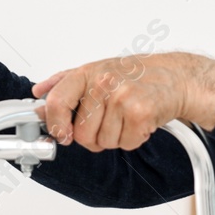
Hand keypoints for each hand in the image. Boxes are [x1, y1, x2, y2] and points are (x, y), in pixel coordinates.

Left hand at [32, 52, 214, 150]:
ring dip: (116, 137)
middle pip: (82, 134)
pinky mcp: (141, 112)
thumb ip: (64, 82)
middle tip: (110, 122)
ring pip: (104, 142)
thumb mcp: (96, 70)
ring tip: (127, 117)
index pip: (57, 101)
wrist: (175, 77)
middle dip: (95, 137)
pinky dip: (134, 139)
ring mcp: (122, 97)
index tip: (62, 135)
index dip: (56, 124)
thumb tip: (38, 93)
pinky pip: (126, 144)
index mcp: (87, 73)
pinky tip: (140, 122)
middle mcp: (102, 82)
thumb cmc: (136, 75)